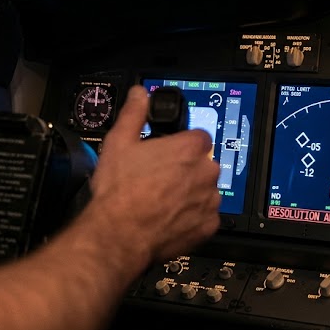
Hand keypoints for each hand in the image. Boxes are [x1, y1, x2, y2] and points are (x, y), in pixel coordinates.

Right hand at [87, 85, 220, 262]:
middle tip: (161, 179)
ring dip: (191, 194)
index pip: (198, 137)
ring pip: (206, 191)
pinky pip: (206, 217)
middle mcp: (206, 172)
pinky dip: (193, 217)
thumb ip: (134, 113)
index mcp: (189, 148)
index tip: (169, 154)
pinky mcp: (208, 225)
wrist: (120, 234)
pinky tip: (171, 218)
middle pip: (203, 164)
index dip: (182, 145)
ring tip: (163, 200)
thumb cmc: (120, 191)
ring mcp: (210, 200)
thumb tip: (140, 95)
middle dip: (187, 170)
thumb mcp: (119, 142)